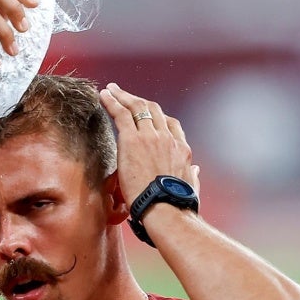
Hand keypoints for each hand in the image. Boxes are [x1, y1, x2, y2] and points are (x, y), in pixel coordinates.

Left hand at [99, 83, 199, 203]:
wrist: (166, 209)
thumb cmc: (176, 206)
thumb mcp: (191, 187)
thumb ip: (192, 176)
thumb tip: (195, 170)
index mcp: (181, 149)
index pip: (170, 124)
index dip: (157, 116)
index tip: (146, 113)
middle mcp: (167, 138)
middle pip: (153, 110)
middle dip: (138, 100)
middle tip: (125, 95)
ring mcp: (151, 137)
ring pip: (136, 108)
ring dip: (122, 96)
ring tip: (110, 90)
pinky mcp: (132, 140)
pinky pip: (121, 114)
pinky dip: (112, 101)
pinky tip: (103, 95)